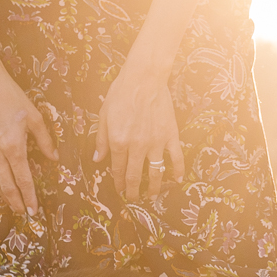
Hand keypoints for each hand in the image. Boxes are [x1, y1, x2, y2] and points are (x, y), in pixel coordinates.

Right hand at [0, 62, 56, 215]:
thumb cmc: (13, 99)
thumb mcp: (35, 118)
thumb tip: (54, 159)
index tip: (34, 210)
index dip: (29, 197)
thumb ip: (45, 141)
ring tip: (13, 203)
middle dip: (16, 202)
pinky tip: (0, 183)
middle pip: (7, 186)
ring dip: (4, 193)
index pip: (23, 179)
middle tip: (24, 214)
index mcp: (14, 146)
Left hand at [94, 61, 184, 202]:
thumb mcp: (104, 115)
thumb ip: (101, 139)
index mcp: (119, 142)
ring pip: (156, 173)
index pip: (118, 169)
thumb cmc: (121, 93)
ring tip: (152, 196)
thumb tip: (98, 160)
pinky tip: (177, 180)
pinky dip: (177, 170)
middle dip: (133, 191)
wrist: (144, 78)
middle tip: (133, 199)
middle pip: (135, 176)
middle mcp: (137, 146)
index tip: (119, 190)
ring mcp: (156, 142)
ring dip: (154, 188)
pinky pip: (176, 158)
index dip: (117, 183)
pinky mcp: (170, 136)